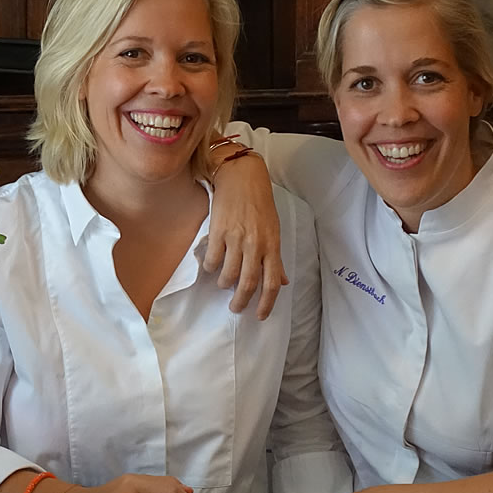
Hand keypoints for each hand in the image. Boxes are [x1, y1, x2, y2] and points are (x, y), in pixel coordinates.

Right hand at [204, 152, 286, 319]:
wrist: (241, 176)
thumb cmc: (260, 203)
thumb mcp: (274, 230)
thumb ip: (275, 258)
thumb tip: (282, 281)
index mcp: (271, 245)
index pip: (271, 283)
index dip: (266, 303)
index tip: (260, 316)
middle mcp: (255, 244)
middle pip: (248, 283)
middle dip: (241, 301)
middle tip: (236, 308)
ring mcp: (236, 238)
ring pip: (228, 274)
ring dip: (224, 284)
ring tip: (223, 284)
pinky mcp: (218, 231)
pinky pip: (212, 259)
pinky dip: (211, 267)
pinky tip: (211, 266)